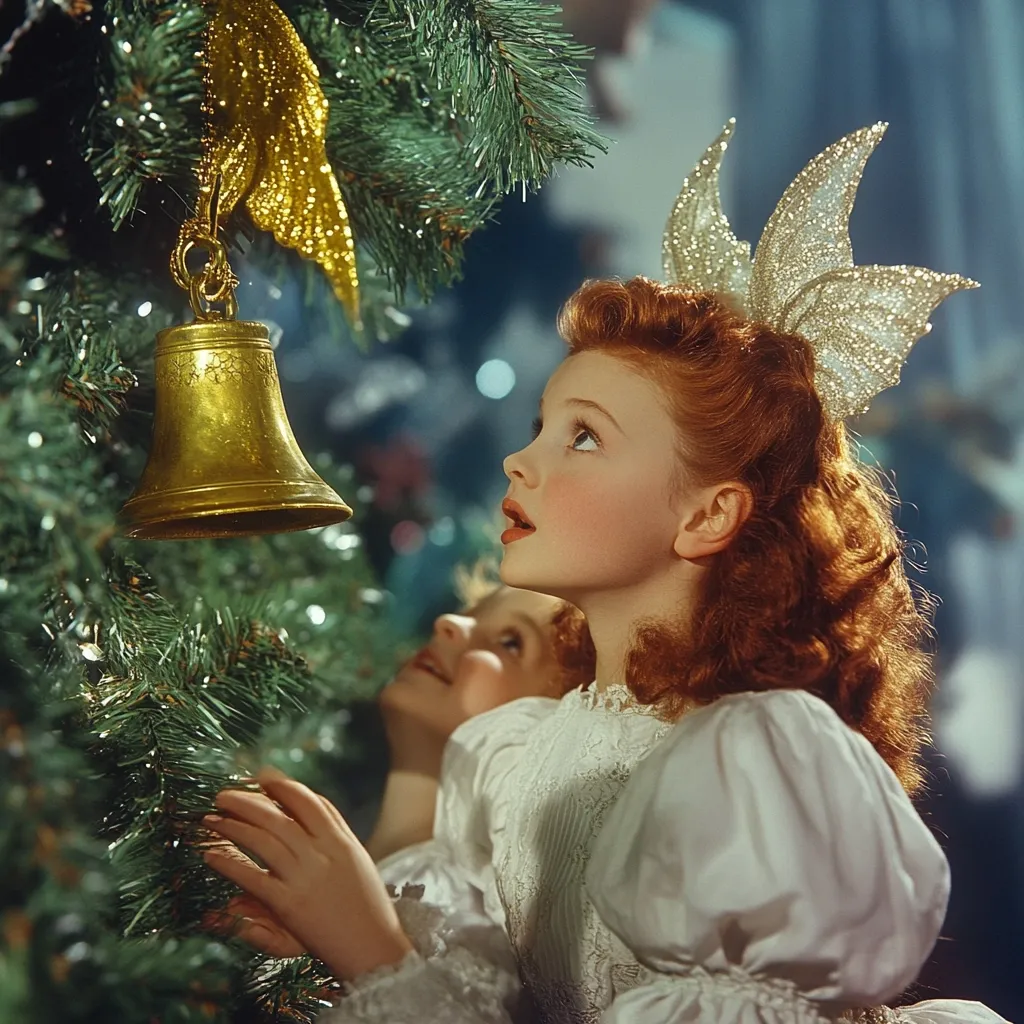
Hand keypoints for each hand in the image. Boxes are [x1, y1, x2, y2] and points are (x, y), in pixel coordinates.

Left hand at [202, 767, 412, 979]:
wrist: (374, 947)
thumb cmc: (367, 904)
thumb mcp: (356, 858)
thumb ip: (334, 829)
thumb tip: (310, 803)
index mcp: (340, 840)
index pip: (309, 801)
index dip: (283, 785)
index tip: (261, 776)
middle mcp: (323, 853)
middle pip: (279, 816)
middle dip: (248, 800)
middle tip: (223, 794)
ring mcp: (306, 877)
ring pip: (263, 840)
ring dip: (233, 825)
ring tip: (211, 818)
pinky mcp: (290, 905)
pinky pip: (253, 878)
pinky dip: (230, 864)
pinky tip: (212, 856)